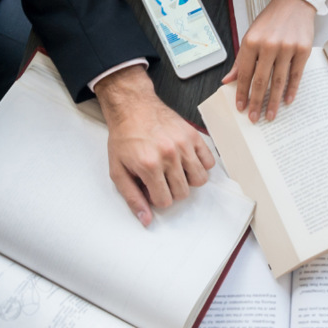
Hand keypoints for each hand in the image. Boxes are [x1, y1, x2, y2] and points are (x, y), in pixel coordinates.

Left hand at [94, 66, 214, 223]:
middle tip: (161, 179)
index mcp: (149, 165)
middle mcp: (169, 155)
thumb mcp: (118, 170)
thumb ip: (132, 197)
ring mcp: (184, 144)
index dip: (157, 198)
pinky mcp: (194, 135)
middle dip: (171, 190)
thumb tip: (146, 219)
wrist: (133, 108)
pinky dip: (201, 165)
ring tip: (175, 171)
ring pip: (200, 180)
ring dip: (188, 180)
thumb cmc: (124, 137)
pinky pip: (209, 162)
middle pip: (183, 193)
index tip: (151, 188)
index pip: (165, 200)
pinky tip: (186, 161)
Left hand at [222, 0, 314, 122]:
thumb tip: (228, 80)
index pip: (244, 74)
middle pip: (261, 81)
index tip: (240, 107)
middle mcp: (268, 45)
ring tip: (269, 116)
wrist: (294, 3)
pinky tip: (287, 101)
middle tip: (253, 118)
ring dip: (273, 101)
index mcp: (252, 42)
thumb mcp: (251, 36)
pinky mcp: (303, 50)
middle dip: (256, 102)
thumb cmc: (271, 20)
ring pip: (278, 81)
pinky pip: (296, 75)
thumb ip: (240, 60)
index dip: (242, 92)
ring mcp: (287, 48)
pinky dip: (291, 89)